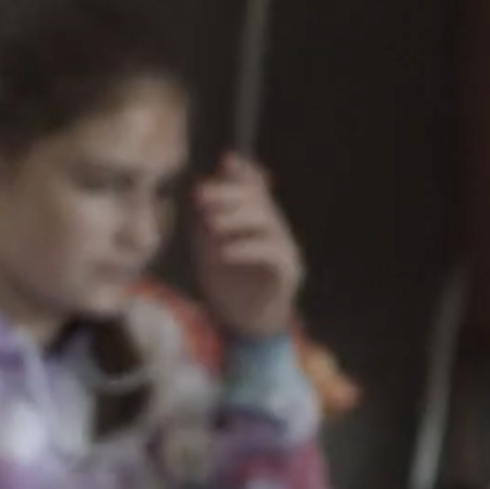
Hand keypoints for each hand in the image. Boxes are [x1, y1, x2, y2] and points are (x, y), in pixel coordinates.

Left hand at [190, 153, 305, 338]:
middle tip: (201, 199)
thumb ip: (207, 220)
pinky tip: (225, 252)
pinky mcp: (288, 273)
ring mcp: (286, 251)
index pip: (258, 188)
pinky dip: (247, 250)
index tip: (226, 163)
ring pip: (268, 223)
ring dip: (237, 219)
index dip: (245, 173)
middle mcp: (276, 231)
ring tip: (211, 225)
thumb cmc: (227, 286)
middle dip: (230, 195)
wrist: (244, 325)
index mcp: (259, 222)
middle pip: (260, 202)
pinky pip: (273, 254)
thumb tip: (200, 188)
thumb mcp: (209, 248)